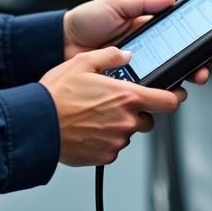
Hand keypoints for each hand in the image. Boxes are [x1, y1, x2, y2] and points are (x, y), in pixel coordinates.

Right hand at [40, 46, 186, 165]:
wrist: (37, 125)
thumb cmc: (56, 95)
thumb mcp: (82, 62)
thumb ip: (110, 55)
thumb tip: (126, 54)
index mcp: (127, 97)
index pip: (168, 101)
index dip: (174, 97)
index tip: (173, 95)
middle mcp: (126, 121)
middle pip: (148, 118)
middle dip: (138, 111)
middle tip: (116, 103)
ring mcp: (117, 141)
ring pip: (129, 132)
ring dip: (120, 124)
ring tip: (95, 114)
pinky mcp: (105, 156)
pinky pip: (114, 146)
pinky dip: (106, 139)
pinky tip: (89, 128)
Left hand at [63, 0, 211, 86]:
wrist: (61, 43)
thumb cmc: (86, 21)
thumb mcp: (116, 3)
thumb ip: (143, 2)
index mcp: (149, 28)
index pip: (183, 34)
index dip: (202, 41)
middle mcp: (149, 49)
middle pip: (184, 59)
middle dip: (202, 63)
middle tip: (211, 66)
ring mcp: (140, 68)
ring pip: (171, 76)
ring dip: (187, 78)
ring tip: (195, 78)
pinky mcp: (128, 84)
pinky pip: (148, 90)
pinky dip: (161, 92)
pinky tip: (169, 90)